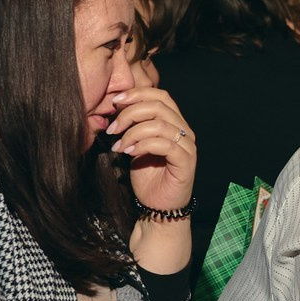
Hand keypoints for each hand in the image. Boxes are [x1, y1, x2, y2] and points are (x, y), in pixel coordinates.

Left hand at [106, 84, 196, 211]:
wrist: (157, 207)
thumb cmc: (147, 176)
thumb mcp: (136, 145)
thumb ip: (133, 126)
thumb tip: (117, 106)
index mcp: (174, 122)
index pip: (160, 95)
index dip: (137, 93)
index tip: (115, 102)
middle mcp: (184, 131)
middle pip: (159, 106)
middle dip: (130, 113)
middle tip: (112, 128)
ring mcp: (187, 146)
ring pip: (160, 124)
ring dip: (133, 132)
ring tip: (118, 145)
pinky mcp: (186, 162)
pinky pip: (164, 145)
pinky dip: (143, 145)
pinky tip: (129, 153)